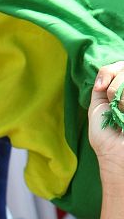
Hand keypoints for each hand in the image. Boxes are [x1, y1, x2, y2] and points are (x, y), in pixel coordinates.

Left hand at [89, 62, 123, 190]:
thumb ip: (101, 86)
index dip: (110, 71)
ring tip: (123, 111)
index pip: (120, 66)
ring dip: (121, 95)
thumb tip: (103, 73)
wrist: (116, 152)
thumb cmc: (105, 134)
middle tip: (113, 103)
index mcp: (122, 89)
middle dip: (115, 84)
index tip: (100, 87)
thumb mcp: (97, 106)